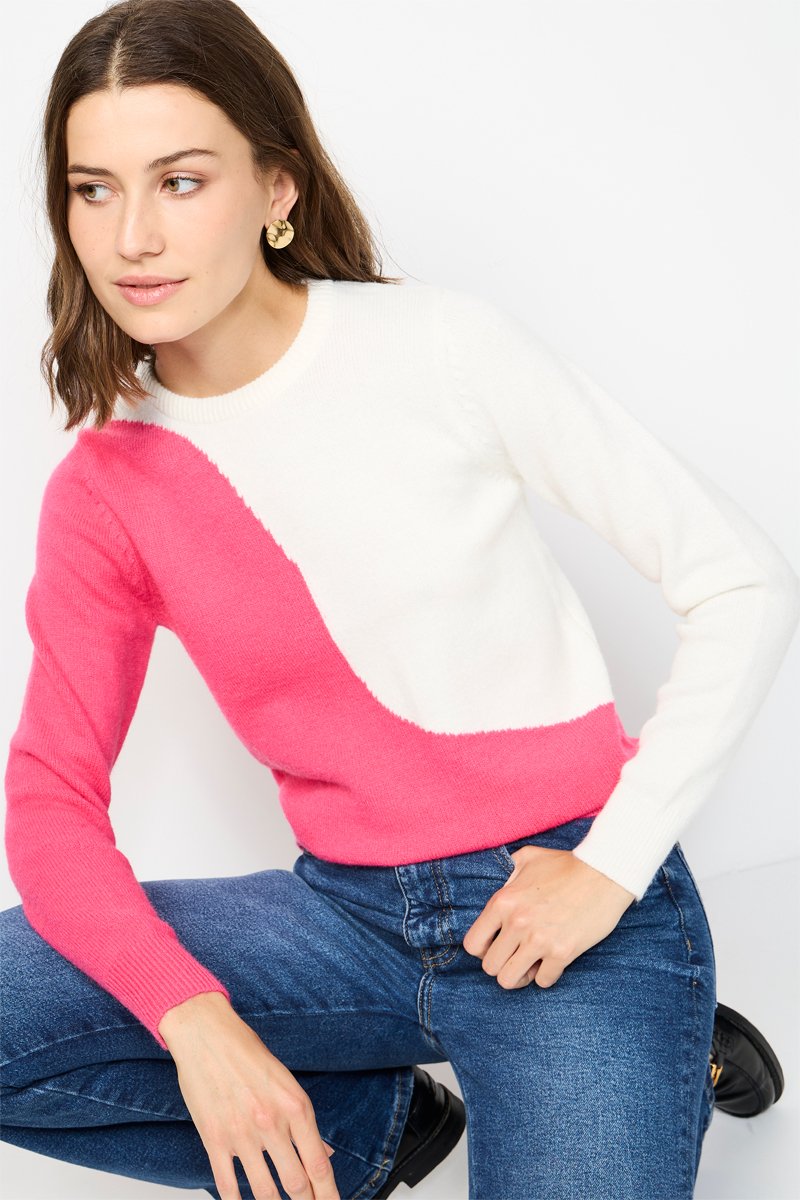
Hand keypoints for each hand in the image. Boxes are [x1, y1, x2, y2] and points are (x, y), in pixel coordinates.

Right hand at [159, 993, 338, 1199]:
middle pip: (296, 1183)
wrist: (206, 1034)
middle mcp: (271, 1122)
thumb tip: (324, 1153)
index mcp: (295, 1105)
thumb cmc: (246, 1052)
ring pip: (265, 1191)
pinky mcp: (214, 1139)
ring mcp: (242, 1134)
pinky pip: (228, 1185)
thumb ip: (303, 1121)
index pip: (319, 1164)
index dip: (329, 1193)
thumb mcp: (285, 1081)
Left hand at [462, 845, 635, 988]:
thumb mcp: (528, 857)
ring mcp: (539, 939)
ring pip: (509, 980)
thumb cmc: (566, 865)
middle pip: (490, 967)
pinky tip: (553, 961)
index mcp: (503, 901)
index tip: (496, 945)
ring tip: (531, 963)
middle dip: (502, 964)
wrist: (605, 873)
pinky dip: (547, 975)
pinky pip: (543, 982)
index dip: (482, 949)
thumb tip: (499, 880)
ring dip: (520, 976)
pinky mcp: (562, 952)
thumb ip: (507, 870)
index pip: (472, 944)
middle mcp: (517, 922)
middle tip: (517, 956)